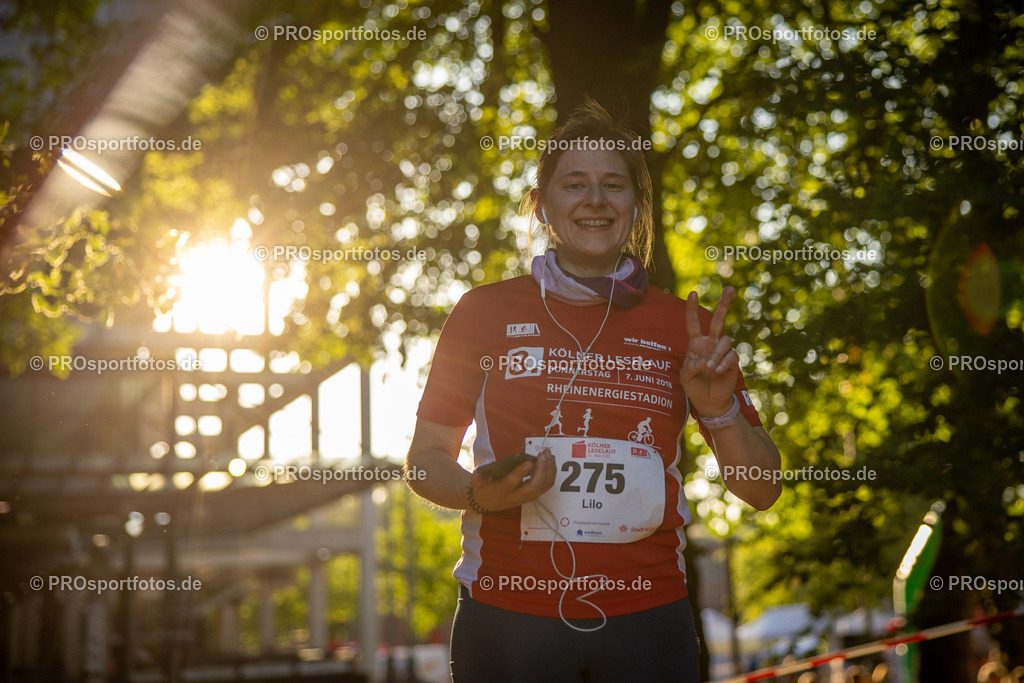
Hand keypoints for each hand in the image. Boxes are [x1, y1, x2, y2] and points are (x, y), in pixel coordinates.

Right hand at [468, 449, 555, 510]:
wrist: (487, 502)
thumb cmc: (482, 486)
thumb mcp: (476, 480)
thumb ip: (478, 476)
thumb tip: (481, 471)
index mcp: (500, 491)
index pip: (511, 483)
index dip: (520, 473)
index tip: (529, 462)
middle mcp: (515, 496)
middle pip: (533, 486)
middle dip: (542, 469)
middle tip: (544, 454)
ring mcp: (525, 498)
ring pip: (542, 486)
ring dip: (549, 470)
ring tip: (548, 455)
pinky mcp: (532, 496)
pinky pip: (546, 486)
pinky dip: (551, 474)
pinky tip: (550, 462)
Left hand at [680, 286, 740, 416]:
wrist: (709, 402)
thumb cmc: (694, 387)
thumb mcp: (685, 377)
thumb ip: (690, 367)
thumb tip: (704, 360)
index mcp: (696, 344)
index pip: (693, 323)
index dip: (692, 309)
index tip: (693, 293)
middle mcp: (711, 344)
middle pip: (718, 320)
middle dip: (724, 304)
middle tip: (730, 288)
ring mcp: (722, 352)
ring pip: (725, 341)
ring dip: (716, 354)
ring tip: (710, 368)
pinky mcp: (733, 361)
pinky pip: (731, 355)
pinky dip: (723, 363)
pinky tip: (717, 371)